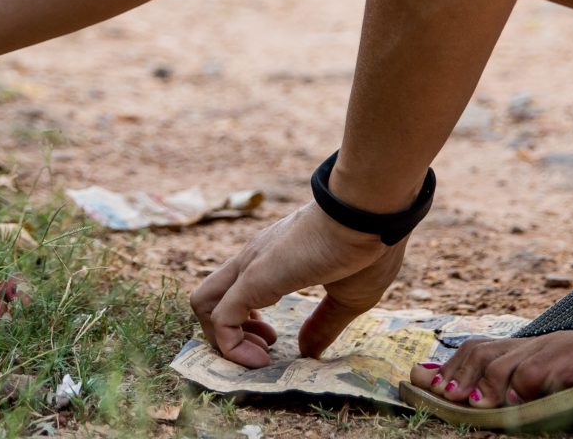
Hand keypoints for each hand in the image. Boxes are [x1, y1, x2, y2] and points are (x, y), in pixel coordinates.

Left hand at [189, 203, 407, 366]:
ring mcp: (248, 265)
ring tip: (260, 355)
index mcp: (273, 261)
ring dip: (222, 340)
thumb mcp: (348, 296)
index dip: (246, 323)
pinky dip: (230, 346)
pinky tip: (260, 358)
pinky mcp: (252, 277)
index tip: (275, 339)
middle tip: (264, 348)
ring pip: (203, 303)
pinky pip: (221, 318)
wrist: (369, 215)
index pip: (235, 291)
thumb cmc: (367, 247)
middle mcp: (252, 259)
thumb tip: (308, 351)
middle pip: (209, 297)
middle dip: (226, 333)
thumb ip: (324, 323)